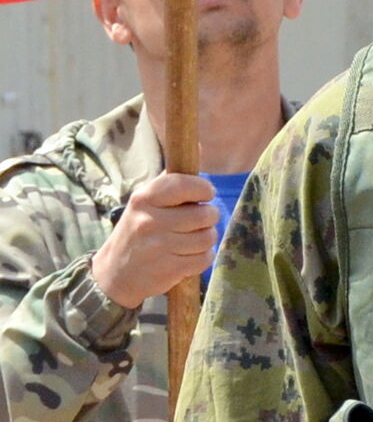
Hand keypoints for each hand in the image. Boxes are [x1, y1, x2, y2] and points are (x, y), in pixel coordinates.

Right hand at [91, 171, 217, 307]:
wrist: (115, 274)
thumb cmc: (137, 231)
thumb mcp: (145, 202)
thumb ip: (172, 179)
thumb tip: (200, 147)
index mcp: (144, 198)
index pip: (183, 184)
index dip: (203, 188)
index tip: (206, 194)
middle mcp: (150, 220)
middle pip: (204, 214)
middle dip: (209, 217)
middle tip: (200, 220)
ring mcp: (159, 247)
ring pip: (207, 237)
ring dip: (207, 238)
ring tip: (194, 238)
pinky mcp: (169, 270)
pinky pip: (204, 259)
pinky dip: (203, 257)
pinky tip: (190, 255)